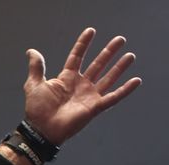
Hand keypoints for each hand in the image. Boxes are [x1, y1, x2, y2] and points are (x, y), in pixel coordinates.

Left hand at [23, 27, 141, 145]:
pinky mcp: (95, 108)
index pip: (77, 57)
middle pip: (98, 64)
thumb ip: (36, 67)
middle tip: (120, 39)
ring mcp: (89, 96)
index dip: (83, 44)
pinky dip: (125, 90)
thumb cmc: (37, 110)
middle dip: (109, 52)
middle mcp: (80, 85)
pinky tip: (136, 80)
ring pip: (109, 78)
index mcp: (66, 78)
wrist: (42, 129)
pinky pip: (113, 97)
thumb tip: (31, 52)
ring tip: (130, 56)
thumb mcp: (34, 84)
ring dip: (119, 67)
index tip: (91, 31)